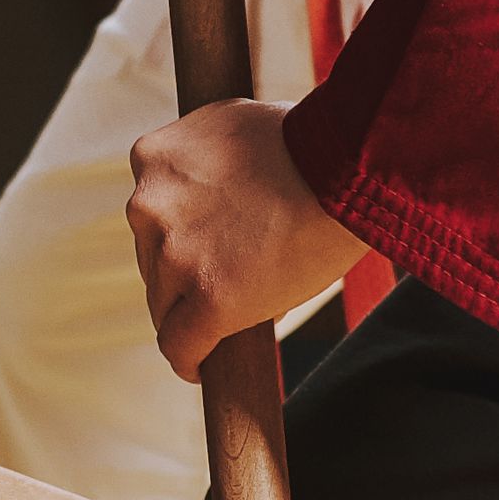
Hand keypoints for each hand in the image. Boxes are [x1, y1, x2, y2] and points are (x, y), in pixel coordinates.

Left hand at [126, 98, 363, 376]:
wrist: (348, 168)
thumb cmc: (312, 145)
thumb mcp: (235, 130)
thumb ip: (207, 164)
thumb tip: (212, 211)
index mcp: (154, 156)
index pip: (151, 215)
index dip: (178, 238)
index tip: (197, 255)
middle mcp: (150, 203)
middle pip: (154, 260)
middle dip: (185, 273)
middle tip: (228, 281)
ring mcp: (175, 255)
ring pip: (164, 304)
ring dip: (190, 313)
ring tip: (227, 320)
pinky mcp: (206, 300)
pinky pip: (179, 346)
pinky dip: (188, 361)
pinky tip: (200, 369)